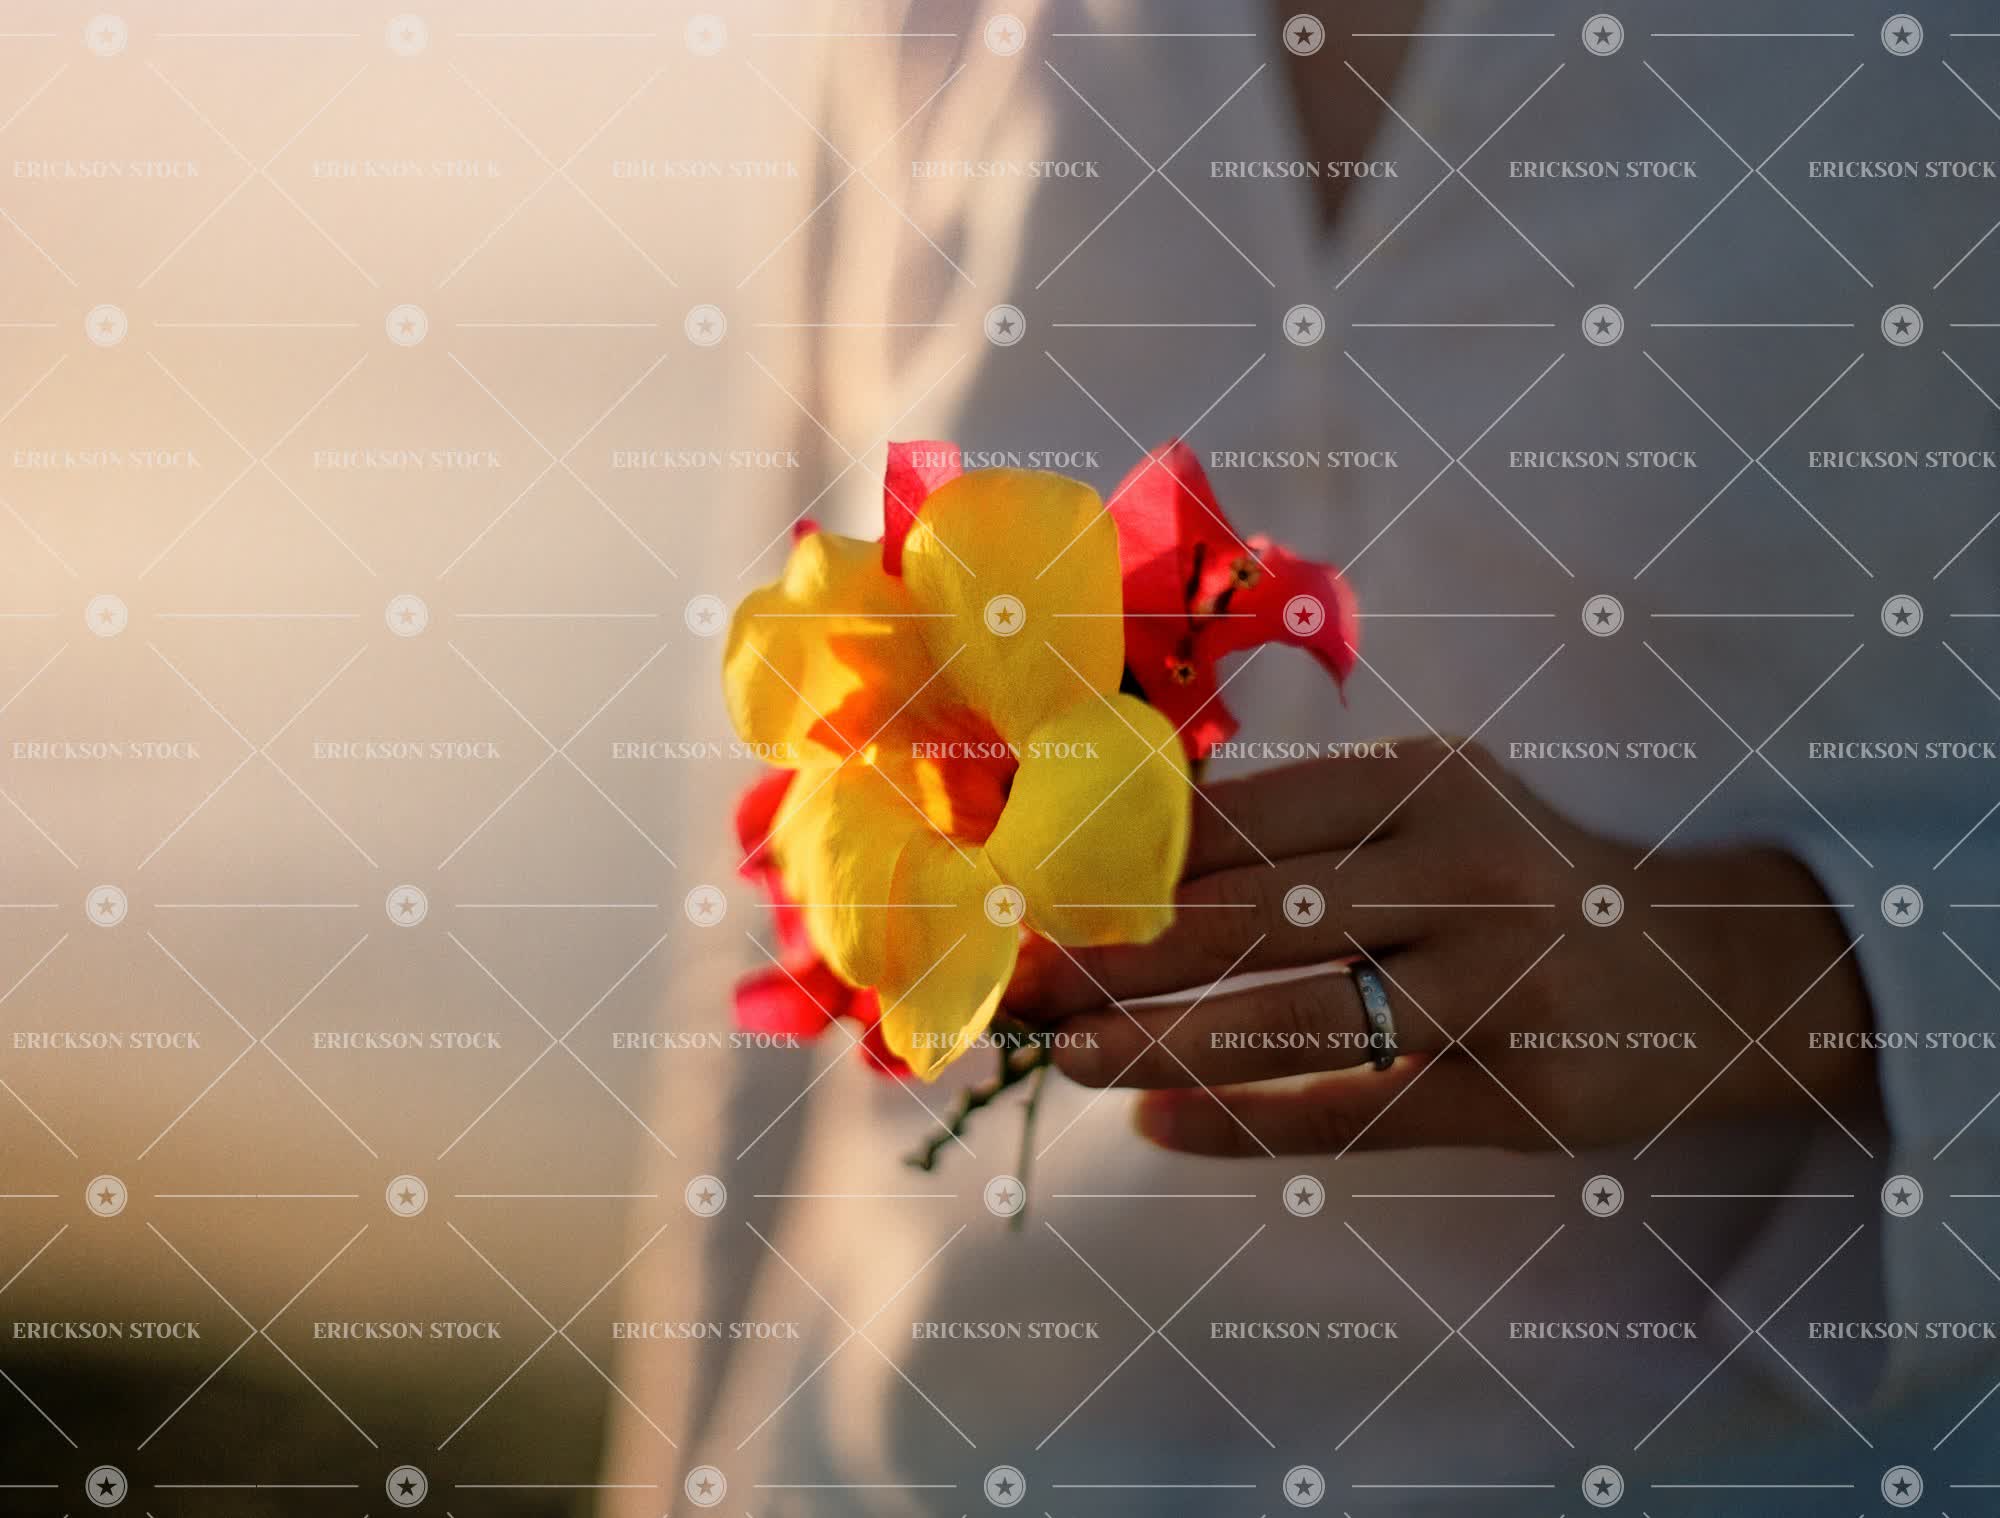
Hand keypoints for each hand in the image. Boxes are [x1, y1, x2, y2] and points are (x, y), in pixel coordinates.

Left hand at [1003, 741, 1880, 1155]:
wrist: (1714, 964)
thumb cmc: (1525, 879)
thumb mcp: (1430, 812)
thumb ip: (1305, 828)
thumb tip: (1130, 869)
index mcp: (1418, 781)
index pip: (1240, 819)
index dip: (1119, 861)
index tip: (1025, 892)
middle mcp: (1455, 868)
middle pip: (1248, 914)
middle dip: (1112, 951)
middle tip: (1015, 983)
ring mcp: (1491, 980)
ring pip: (1292, 1018)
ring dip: (1160, 1041)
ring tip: (1066, 1058)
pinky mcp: (1517, 1087)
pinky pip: (1353, 1110)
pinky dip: (1246, 1122)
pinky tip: (1157, 1128)